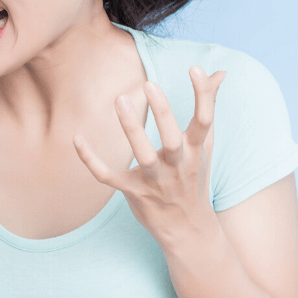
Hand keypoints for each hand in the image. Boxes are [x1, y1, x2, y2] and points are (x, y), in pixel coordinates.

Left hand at [73, 66, 225, 250]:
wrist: (190, 229)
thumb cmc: (195, 178)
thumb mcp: (205, 145)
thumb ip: (209, 106)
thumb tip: (219, 73)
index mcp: (195, 151)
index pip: (204, 121)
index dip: (203, 96)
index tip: (196, 68)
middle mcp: (177, 165)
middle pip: (172, 138)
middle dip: (162, 112)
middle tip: (150, 83)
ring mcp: (155, 180)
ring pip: (143, 155)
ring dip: (131, 129)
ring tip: (120, 99)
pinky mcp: (133, 192)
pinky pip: (108, 176)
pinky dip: (91, 160)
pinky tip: (77, 139)